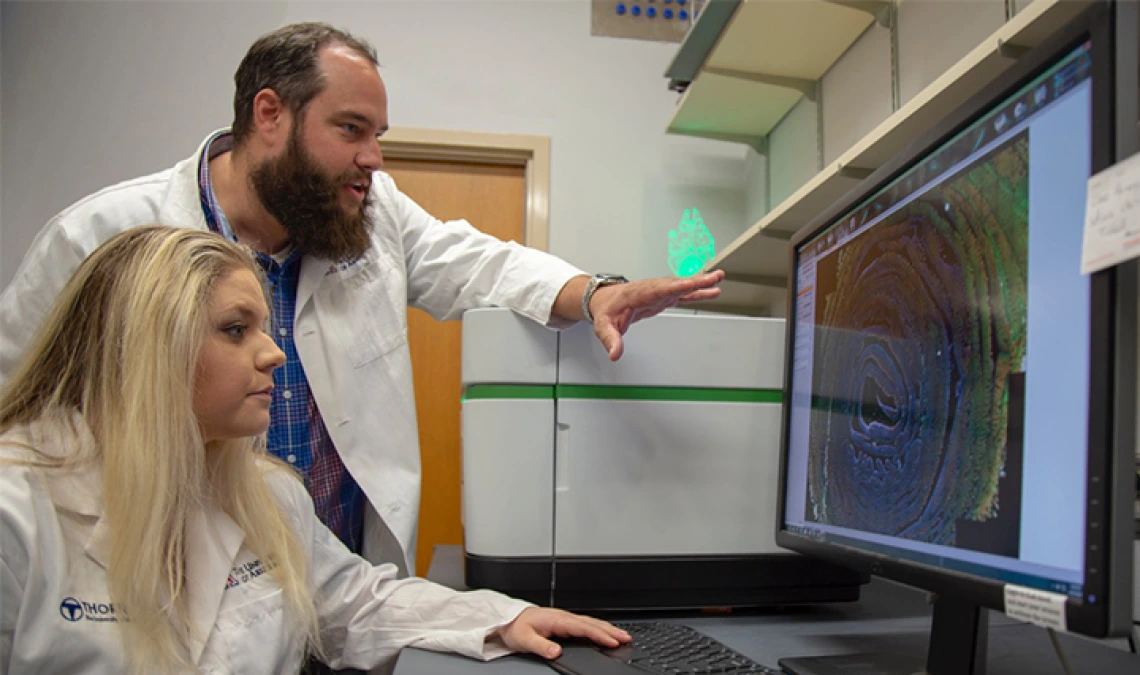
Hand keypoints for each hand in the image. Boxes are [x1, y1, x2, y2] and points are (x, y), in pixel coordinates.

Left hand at [494, 606, 631, 659]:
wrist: (508, 619)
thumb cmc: (516, 627)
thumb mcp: (524, 639)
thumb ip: (541, 646)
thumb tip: (556, 651)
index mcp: (557, 619)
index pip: (583, 627)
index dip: (599, 634)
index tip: (612, 641)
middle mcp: (563, 617)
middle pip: (592, 623)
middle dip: (610, 630)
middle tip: (627, 637)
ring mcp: (565, 619)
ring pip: (591, 622)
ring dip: (608, 628)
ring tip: (623, 635)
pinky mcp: (565, 623)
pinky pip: (586, 624)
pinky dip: (599, 628)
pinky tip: (605, 632)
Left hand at [590, 270, 724, 360]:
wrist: (604, 300)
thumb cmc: (605, 310)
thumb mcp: (604, 326)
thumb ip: (610, 339)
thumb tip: (615, 353)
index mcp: (637, 293)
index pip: (658, 290)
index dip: (675, 287)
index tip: (690, 284)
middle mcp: (651, 289)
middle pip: (675, 284)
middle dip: (694, 281)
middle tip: (713, 277)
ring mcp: (659, 291)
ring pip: (682, 286)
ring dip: (700, 283)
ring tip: (718, 279)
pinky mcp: (664, 296)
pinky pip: (683, 293)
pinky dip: (697, 291)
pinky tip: (711, 290)